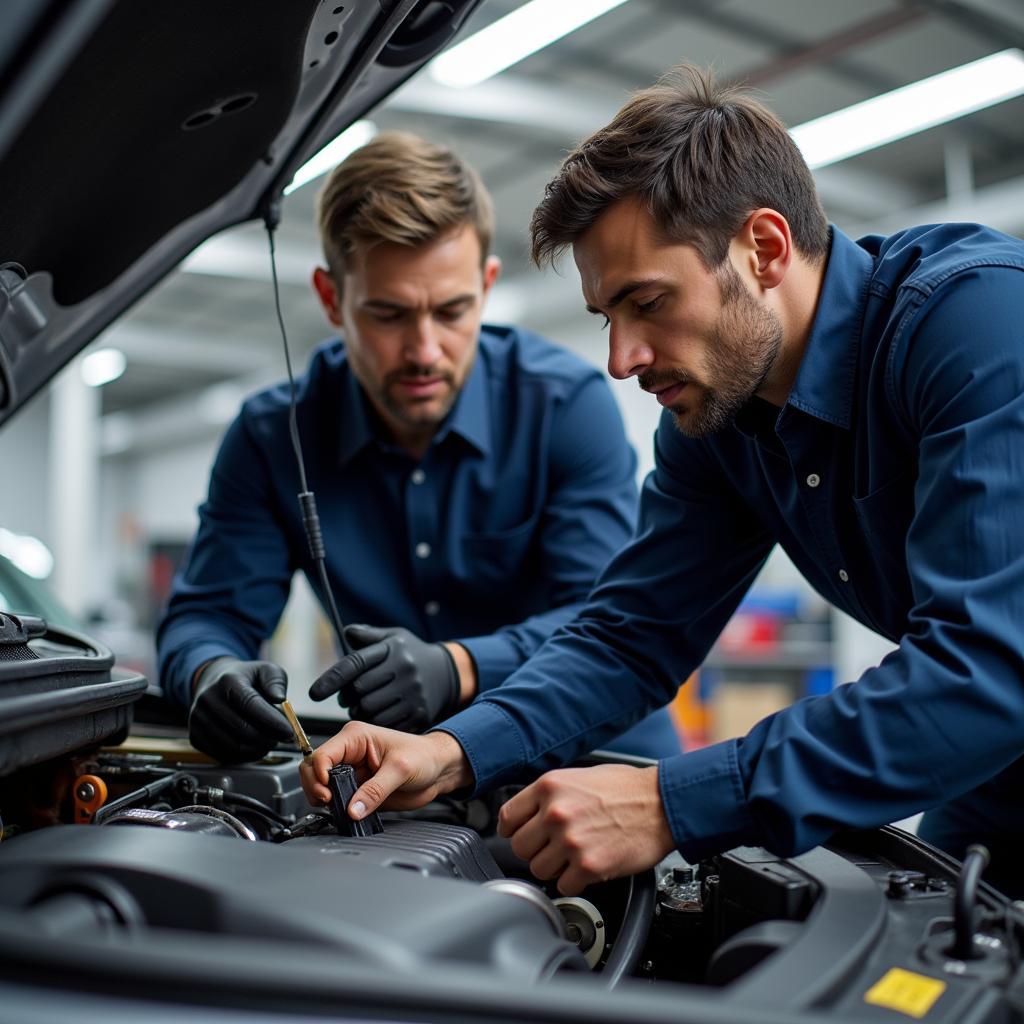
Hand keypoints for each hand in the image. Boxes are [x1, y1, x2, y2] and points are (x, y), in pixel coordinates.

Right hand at [188, 657, 292, 763]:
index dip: (272, 721)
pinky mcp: (195, 737)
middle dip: (268, 738)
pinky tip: (254, 747)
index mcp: (228, 681)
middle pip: (243, 729)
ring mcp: (198, 720)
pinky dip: (244, 757)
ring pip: (234, 747)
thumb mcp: (265, 670)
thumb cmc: (244, 678)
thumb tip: (279, 698)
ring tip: (270, 741)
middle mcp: (208, 700)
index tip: (289, 731)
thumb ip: (276, 681)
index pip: (251, 705)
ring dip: (258, 749)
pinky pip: (223, 756)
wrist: (214, 681)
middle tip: (282, 738)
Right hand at [299, 720, 472, 815]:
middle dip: (315, 786)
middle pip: (314, 768)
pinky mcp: (357, 788)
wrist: (438, 770)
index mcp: (356, 737)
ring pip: (320, 785)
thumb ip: (375, 790)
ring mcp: (352, 771)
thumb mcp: (400, 770)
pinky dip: (334, 807)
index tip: (327, 791)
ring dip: (323, 798)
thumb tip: (353, 808)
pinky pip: (336, 798)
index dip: (319, 774)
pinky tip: (345, 812)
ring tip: (337, 807)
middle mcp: (350, 753)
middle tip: (328, 801)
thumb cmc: (424, 757)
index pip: (323, 754)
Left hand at [308, 625, 459, 731]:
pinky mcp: (419, 713)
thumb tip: (346, 632)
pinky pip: (385, 724)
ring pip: (370, 710)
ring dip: (359, 711)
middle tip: (349, 696)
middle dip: (347, 696)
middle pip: (359, 691)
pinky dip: (376, 722)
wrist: (447, 674)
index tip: (314, 693)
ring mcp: (413, 693)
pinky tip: (379, 713)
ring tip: (364, 704)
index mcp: (393, 648)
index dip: (331, 679)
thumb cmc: (411, 654)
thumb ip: (367, 635)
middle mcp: (404, 669)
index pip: (355, 663)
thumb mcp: (393, 637)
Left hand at [497, 764, 676, 895]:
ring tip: (573, 858)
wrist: (662, 803)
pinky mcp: (588, 866)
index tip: (520, 836)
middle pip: (520, 848)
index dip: (512, 830)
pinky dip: (574, 882)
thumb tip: (530, 814)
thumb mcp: (579, 777)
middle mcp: (556, 812)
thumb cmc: (626, 789)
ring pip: (538, 870)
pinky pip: (563, 886)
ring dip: (554, 868)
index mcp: (550, 787)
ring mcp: (571, 840)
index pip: (507, 818)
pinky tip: (587, 868)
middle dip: (535, 851)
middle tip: (553, 848)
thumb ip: (551, 795)